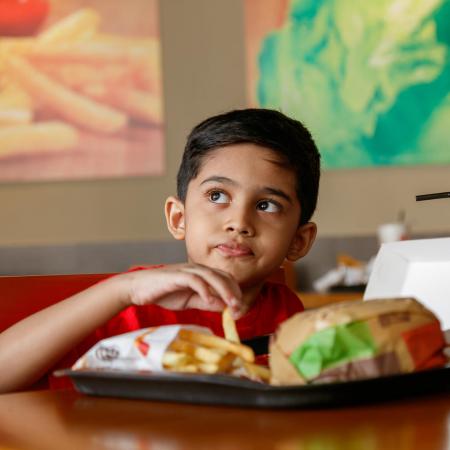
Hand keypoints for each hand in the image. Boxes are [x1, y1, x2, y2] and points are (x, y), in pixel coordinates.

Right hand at [118, 264, 243, 318]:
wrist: (138, 288)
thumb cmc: (164, 292)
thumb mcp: (189, 301)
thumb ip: (206, 302)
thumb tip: (224, 307)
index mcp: (202, 274)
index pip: (226, 279)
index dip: (235, 293)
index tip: (240, 310)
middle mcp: (197, 269)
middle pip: (222, 276)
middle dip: (234, 292)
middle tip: (240, 309)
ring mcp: (187, 270)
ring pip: (212, 276)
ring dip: (224, 290)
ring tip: (231, 304)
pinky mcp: (176, 275)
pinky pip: (194, 279)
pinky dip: (204, 289)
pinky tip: (209, 299)